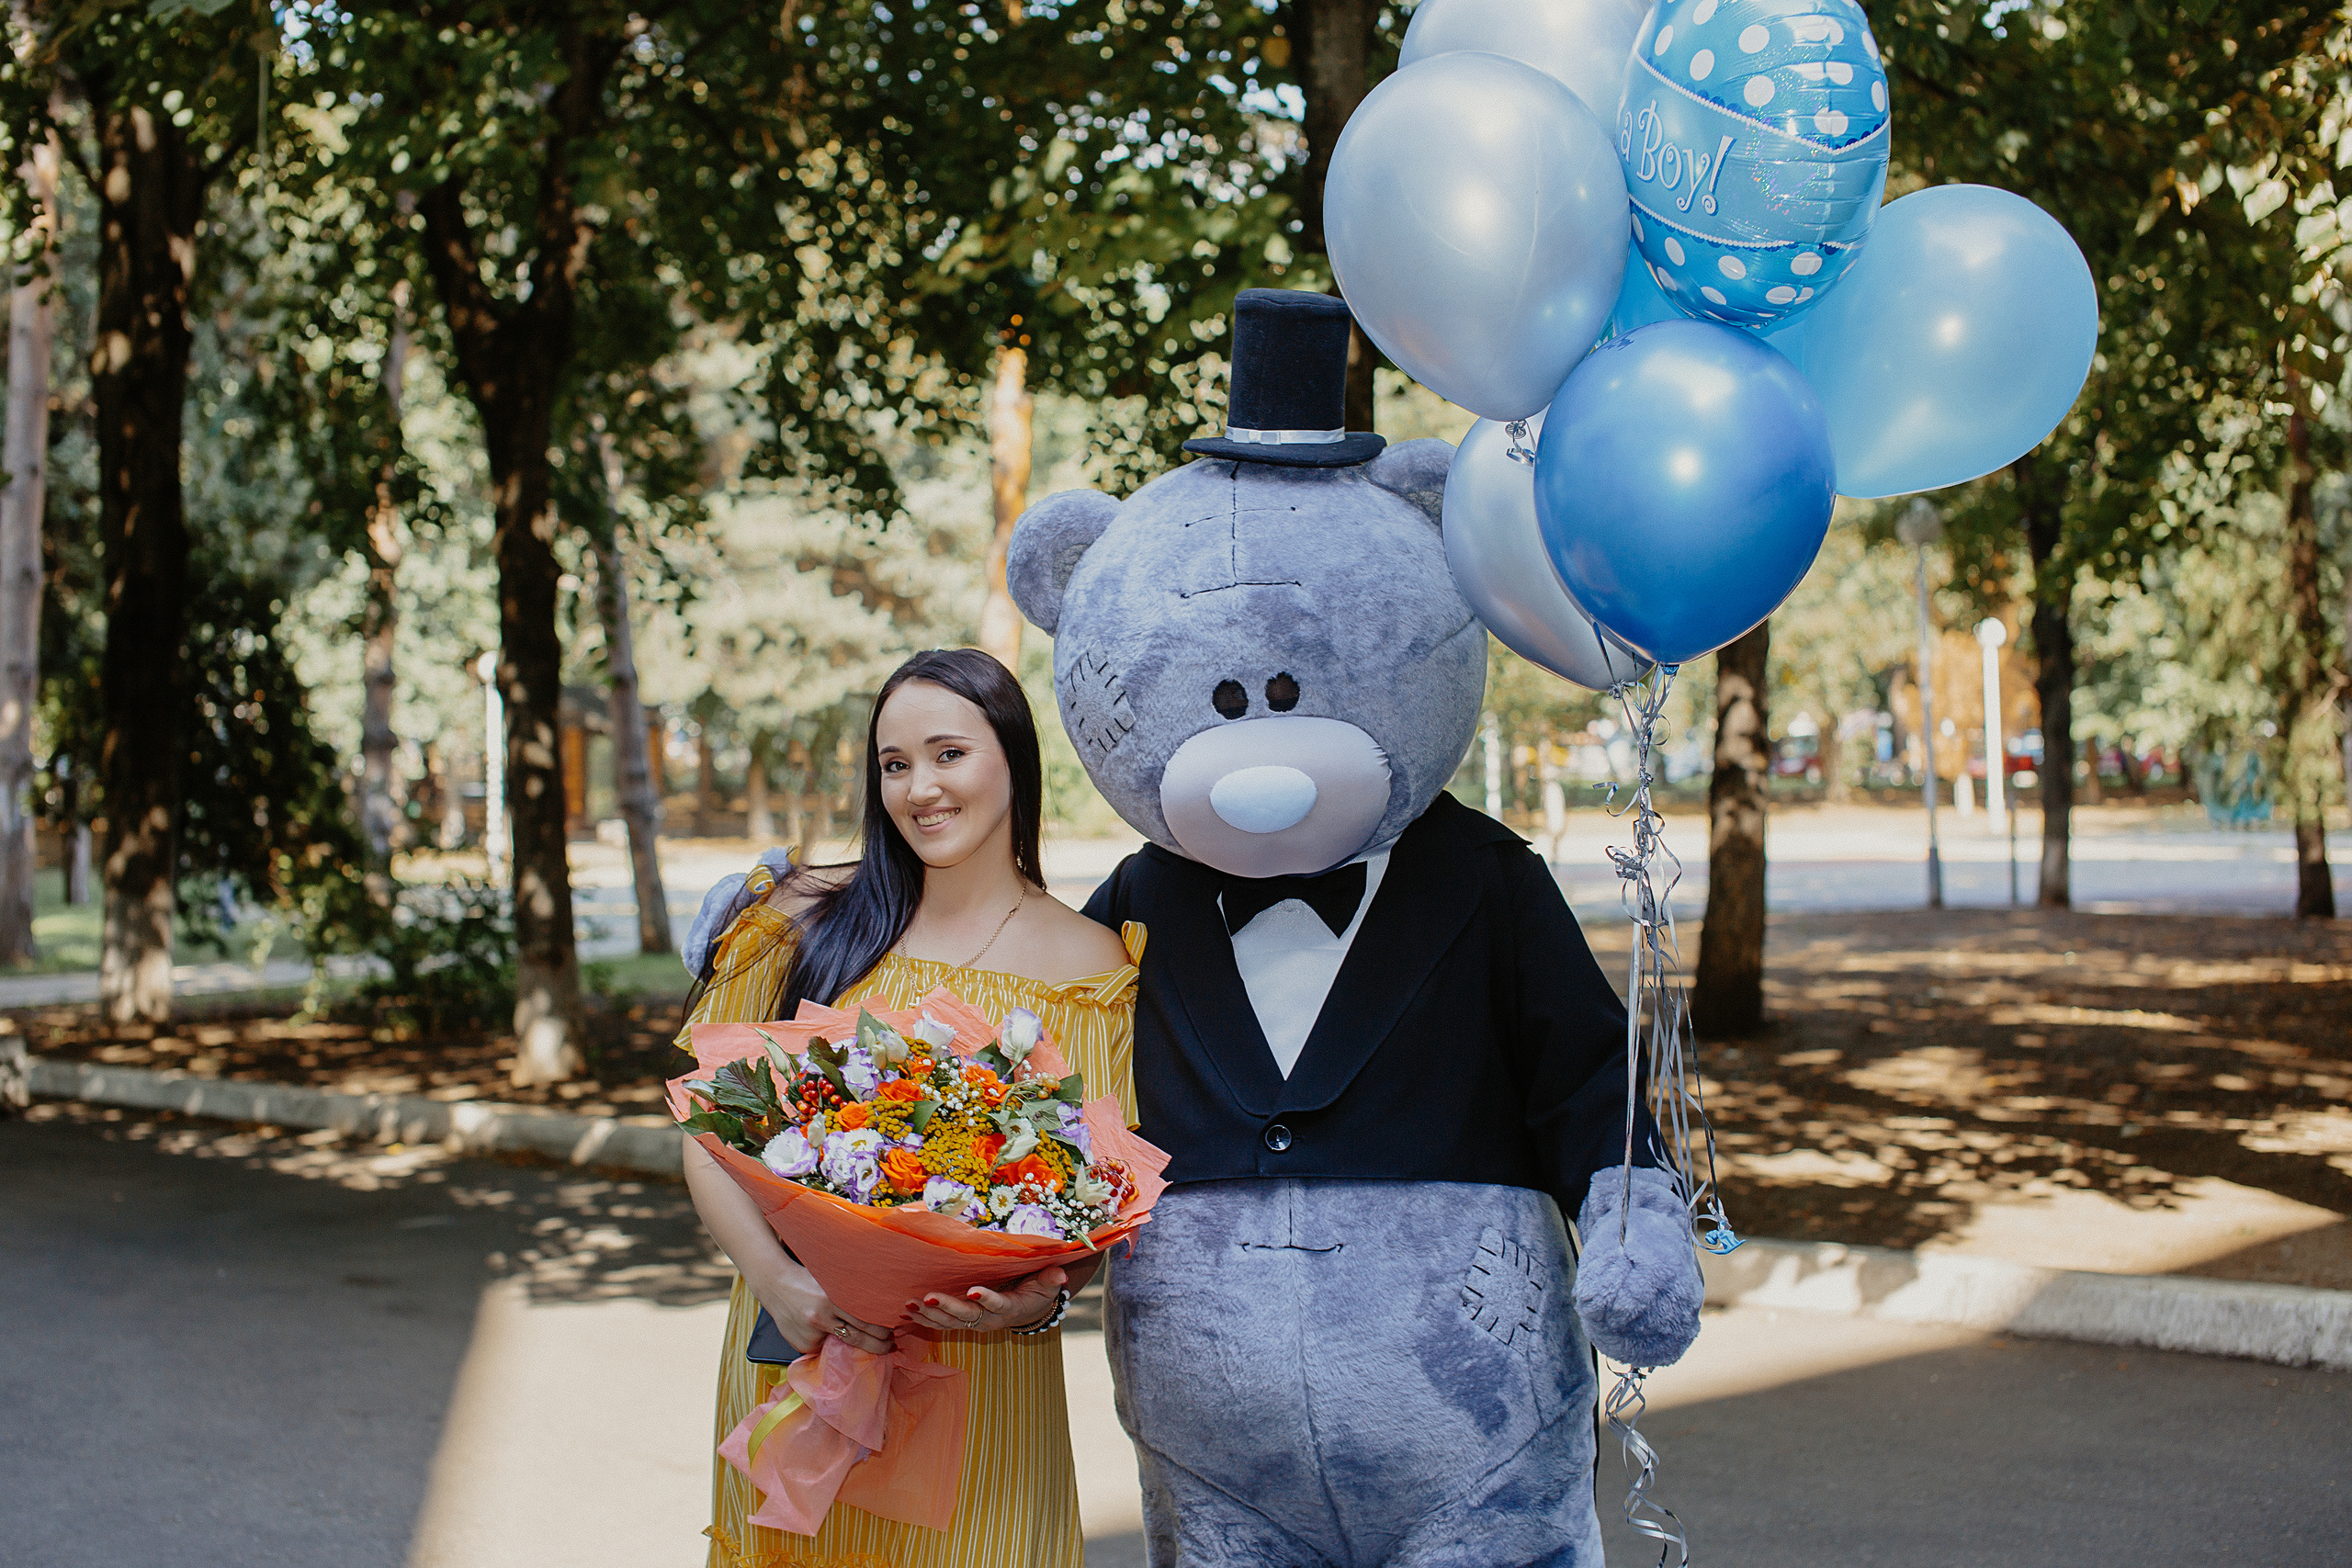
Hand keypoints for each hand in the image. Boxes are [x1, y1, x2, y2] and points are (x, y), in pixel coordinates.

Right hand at [756, 1257, 895, 1356]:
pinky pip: (823, 1347)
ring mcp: (810, 1333)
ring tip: (871, 1343)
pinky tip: (828, 1333)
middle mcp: (821, 1317)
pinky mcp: (801, 1344)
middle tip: (891, 1346)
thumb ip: (850, 1294)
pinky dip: (830, 1343)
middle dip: (878, 1345)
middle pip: (857, 1338)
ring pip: (841, 1345)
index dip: (882, 1331)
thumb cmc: (808, 1278)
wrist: (775, 1284)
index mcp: (831, 1298)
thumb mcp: (831, 1279)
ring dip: (858, 1347)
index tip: (893, 1333)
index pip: (865, 1320)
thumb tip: (879, 1306)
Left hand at [907, 1266, 1068, 1334]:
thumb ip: (1051, 1279)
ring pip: (949, 1323)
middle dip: (947, 1308)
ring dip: (929, 1315)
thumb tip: (1060, 1274)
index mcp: (1009, 1308)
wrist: (1027, 1311)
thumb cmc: (1036, 1292)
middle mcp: (988, 1320)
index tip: (973, 1291)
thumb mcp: (1047, 1285)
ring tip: (911, 1304)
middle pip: (966, 1316)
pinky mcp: (962, 1322)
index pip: (997, 1304)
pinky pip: (941, 1324)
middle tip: (929, 1298)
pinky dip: (924, 1318)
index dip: (986, 1299)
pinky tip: (907, 1311)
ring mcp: (973, 1322)